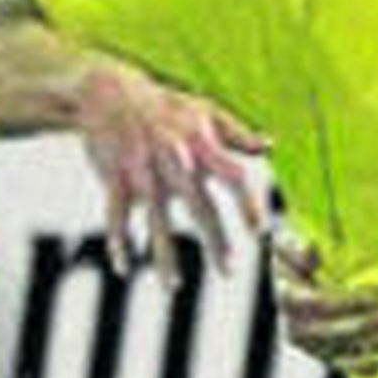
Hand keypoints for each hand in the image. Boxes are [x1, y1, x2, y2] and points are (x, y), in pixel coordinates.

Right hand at [74, 61, 266, 280]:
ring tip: (173, 286)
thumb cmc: (164, 104)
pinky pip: (116, 215)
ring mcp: (143, 172)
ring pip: (156, 221)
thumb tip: (269, 146)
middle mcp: (174, 161)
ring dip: (164, 256)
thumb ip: (236, 132)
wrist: (108, 91)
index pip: (233, 177)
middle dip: (215, 242)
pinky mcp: (115, 177)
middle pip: (200, 208)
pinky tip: (122, 265)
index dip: (247, 204)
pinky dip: (118, 240)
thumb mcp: (203, 110)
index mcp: (200, 145)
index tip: (260, 231)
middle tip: (229, 271)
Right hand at [271, 232, 377, 376]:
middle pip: (330, 334)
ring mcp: (311, 346)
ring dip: (370, 348)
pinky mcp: (326, 356)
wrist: (298, 277)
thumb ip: (295, 245)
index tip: (377, 296)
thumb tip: (309, 251)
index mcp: (288, 297)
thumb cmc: (300, 254)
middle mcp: (295, 327)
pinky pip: (345, 367)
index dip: (349, 303)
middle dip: (364, 326)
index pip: (317, 304)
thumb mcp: (291, 242)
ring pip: (339, 355)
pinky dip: (366, 367)